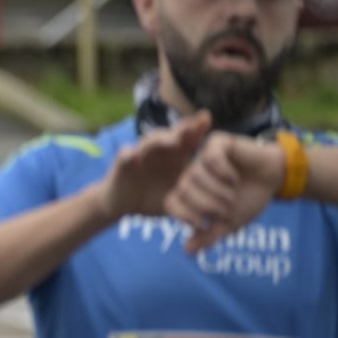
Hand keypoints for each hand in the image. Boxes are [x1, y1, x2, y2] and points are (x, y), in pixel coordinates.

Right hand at [95, 112, 212, 221]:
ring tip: (173, 142)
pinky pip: (124, 156)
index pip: (188, 139)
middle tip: (196, 124)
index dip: (197, 128)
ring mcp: (140, 155)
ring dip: (161, 140)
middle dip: (184, 128)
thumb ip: (193, 205)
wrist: (122, 205)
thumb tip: (215, 218)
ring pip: (149, 141)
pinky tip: (133, 155)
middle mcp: (159, 152)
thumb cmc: (152, 199)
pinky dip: (129, 155)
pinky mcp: (122, 164)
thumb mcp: (177, 201)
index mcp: (175, 157)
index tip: (208, 119)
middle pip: (172, 135)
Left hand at [165, 131, 284, 253]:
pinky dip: (224, 172)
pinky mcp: (216, 143)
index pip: (171, 203)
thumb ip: (209, 236)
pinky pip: (211, 158)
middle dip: (206, 204)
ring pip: (195, 174)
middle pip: (182, 189)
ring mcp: (202, 157)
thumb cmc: (249, 199)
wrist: (274, 179)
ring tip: (232, 194)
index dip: (184, 216)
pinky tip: (234, 178)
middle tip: (226, 209)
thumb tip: (188, 251)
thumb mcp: (229, 224)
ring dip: (217, 190)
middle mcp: (191, 174)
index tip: (202, 225)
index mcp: (189, 192)